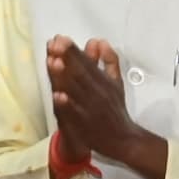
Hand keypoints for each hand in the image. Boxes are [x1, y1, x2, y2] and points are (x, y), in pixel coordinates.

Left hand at [47, 37, 165, 178]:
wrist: (124, 140)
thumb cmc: (115, 110)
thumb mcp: (116, 83)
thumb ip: (110, 61)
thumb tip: (101, 41)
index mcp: (103, 82)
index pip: (87, 63)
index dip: (73, 51)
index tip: (62, 38)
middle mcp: (98, 92)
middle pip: (80, 73)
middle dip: (68, 58)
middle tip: (56, 43)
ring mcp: (90, 108)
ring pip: (76, 90)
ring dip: (65, 76)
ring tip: (54, 62)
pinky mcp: (85, 124)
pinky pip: (75, 113)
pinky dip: (67, 104)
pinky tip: (58, 96)